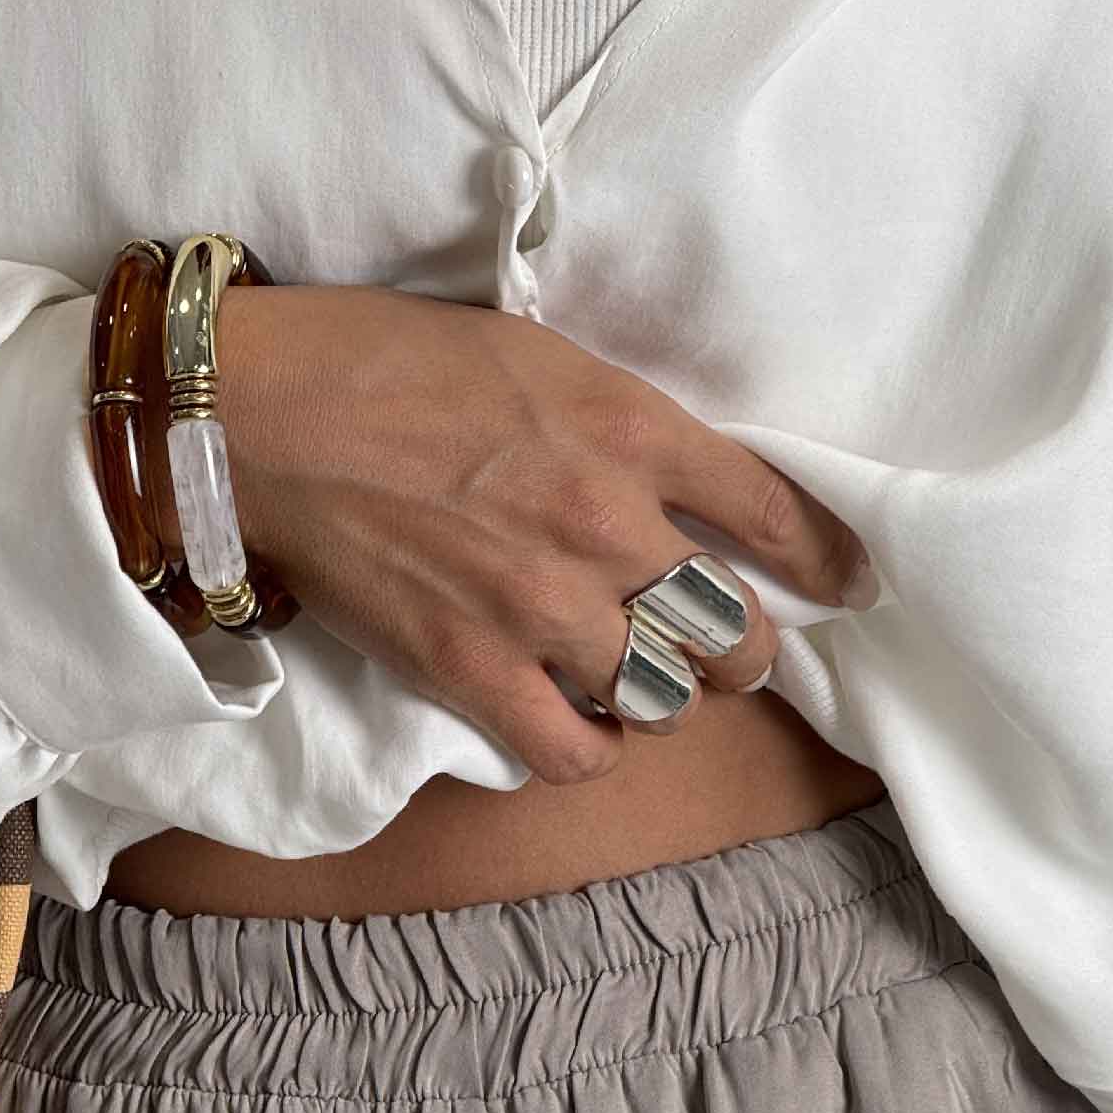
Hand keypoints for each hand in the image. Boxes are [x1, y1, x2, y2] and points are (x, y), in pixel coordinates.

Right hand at [138, 282, 874, 783]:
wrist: (264, 417)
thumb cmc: (391, 365)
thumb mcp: (538, 359)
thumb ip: (622, 427)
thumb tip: (682, 487)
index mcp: (630, 430)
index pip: (773, 513)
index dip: (825, 562)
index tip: (848, 585)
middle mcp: (605, 526)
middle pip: (732, 634)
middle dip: (737, 652)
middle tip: (717, 652)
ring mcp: (544, 608)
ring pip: (664, 700)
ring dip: (658, 700)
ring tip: (632, 683)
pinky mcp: (478, 673)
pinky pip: (577, 753)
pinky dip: (587, 748)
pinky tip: (571, 720)